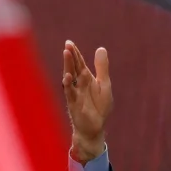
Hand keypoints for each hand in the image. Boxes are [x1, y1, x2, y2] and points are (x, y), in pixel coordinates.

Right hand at [62, 40, 111, 162]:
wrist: (95, 127)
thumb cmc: (99, 107)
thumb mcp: (104, 84)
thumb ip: (102, 68)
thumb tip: (101, 48)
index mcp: (86, 78)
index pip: (79, 63)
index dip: (75, 53)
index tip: (69, 43)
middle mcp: (79, 84)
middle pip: (73, 67)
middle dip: (70, 56)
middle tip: (67, 45)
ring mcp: (75, 93)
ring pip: (70, 77)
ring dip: (68, 65)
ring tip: (66, 54)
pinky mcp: (74, 103)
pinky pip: (70, 93)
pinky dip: (68, 85)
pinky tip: (67, 76)